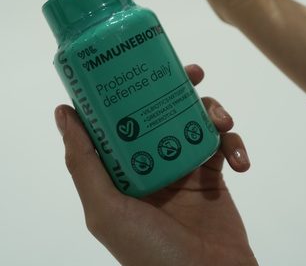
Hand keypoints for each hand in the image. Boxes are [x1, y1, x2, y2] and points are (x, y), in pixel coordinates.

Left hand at [54, 64, 257, 265]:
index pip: (120, 116)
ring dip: (213, 112)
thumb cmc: (151, 254)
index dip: (129, 86)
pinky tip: (240, 161)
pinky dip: (235, 145)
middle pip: (162, 109)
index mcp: (121, 169)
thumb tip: (63, 112)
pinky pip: (224, 145)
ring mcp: (183, 167)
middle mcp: (150, 162)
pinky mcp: (214, 176)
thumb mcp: (107, 210)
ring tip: (222, 121)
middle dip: (179, 86)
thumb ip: (83, 163)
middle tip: (193, 73)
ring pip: (195, 120)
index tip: (143, 61)